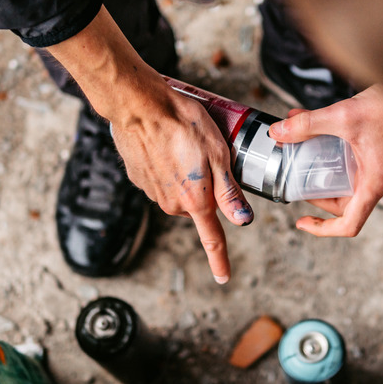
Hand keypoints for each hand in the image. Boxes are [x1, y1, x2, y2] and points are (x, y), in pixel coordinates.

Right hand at [47, 6, 252, 283]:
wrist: (140, 106)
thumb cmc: (183, 124)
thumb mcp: (218, 156)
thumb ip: (229, 193)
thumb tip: (243, 221)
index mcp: (195, 202)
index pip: (212, 239)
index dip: (220, 260)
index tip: (224, 277)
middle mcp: (172, 203)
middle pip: (198, 206)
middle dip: (205, 188)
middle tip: (206, 156)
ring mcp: (152, 192)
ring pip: (179, 191)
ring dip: (186, 174)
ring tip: (184, 145)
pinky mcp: (138, 177)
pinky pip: (160, 179)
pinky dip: (166, 165)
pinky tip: (167, 145)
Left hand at [268, 84, 382, 236]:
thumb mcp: (344, 116)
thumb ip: (309, 124)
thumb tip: (278, 132)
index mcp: (373, 183)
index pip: (349, 225)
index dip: (323, 229)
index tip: (301, 221)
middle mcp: (376, 179)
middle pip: (342, 203)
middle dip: (316, 193)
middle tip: (295, 179)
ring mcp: (378, 165)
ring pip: (344, 178)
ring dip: (319, 166)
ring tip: (297, 146)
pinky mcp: (377, 148)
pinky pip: (349, 156)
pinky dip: (328, 144)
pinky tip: (308, 121)